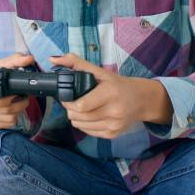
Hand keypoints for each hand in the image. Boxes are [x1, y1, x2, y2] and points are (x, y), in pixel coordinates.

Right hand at [0, 53, 34, 128]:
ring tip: (19, 103)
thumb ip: (15, 60)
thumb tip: (28, 59)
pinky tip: (11, 110)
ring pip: (5, 119)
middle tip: (24, 97)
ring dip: (17, 112)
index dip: (6, 99)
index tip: (16, 93)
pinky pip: (4, 125)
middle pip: (1, 111)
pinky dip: (11, 119)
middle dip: (18, 105)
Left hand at [52, 54, 171, 138]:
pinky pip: (88, 132)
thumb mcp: (100, 71)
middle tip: (73, 102)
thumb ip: (76, 63)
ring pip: (80, 126)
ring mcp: (114, 125)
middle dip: (70, 110)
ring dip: (76, 117)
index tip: (67, 96)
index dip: (69, 102)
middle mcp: (114, 111)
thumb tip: (53, 60)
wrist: (142, 100)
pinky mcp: (113, 134)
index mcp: (110, 93)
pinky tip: (90, 116)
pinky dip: (84, 125)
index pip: (81, 106)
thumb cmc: (118, 85)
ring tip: (82, 108)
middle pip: (78, 117)